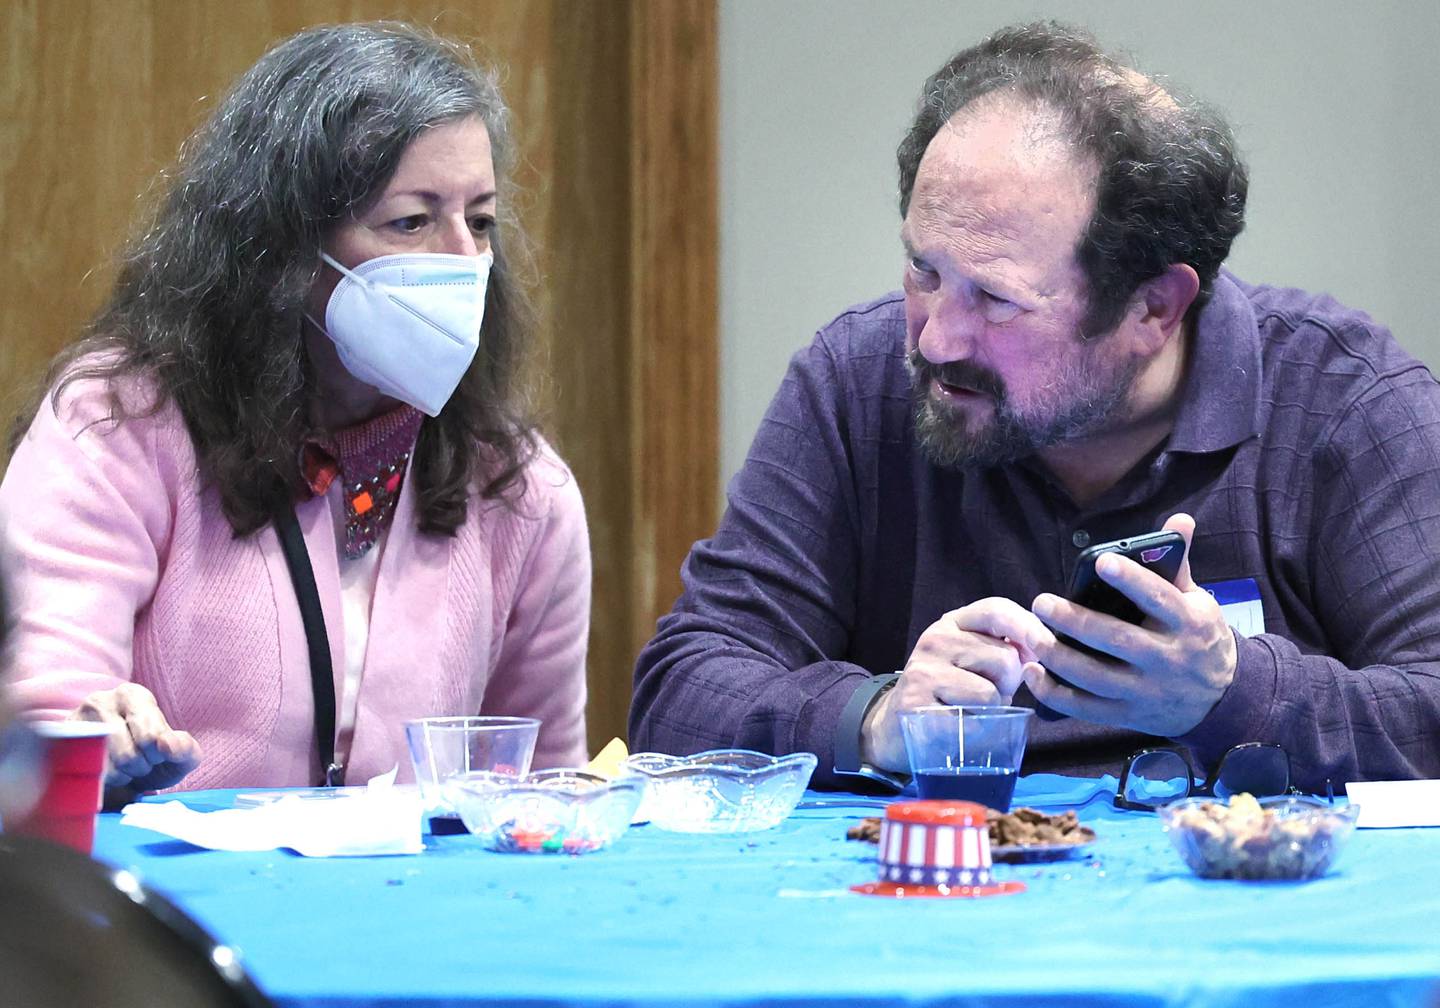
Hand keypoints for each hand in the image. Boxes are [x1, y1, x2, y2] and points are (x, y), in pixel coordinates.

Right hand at [72, 683, 202, 793]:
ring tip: (121, 767)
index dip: (158, 756)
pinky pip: (85, 779)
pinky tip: (103, 774)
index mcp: (133, 695)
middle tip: (139, 763)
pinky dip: (100, 785)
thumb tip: (168, 746)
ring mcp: (73, 723)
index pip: (152, 737)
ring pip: (105, 769)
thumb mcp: (176, 751)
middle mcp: (100, 701)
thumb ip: (185, 749)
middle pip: (128, 756)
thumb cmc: (147, 753)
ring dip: (120, 778)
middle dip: (140, 768)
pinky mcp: (57, 749)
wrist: (109, 760)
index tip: (157, 753)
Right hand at [861, 597, 1051, 771]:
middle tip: (989, 692)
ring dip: (992, 709)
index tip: (1044, 650)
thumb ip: (1007, 646)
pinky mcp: (916, 706)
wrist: (896, 726)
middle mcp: (934, 640)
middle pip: (1005, 658)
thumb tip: (1043, 647)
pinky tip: (958, 726)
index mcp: (952, 623)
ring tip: (973, 709)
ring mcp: (923, 672)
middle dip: (1009, 683)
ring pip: (991, 693)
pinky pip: (971, 721)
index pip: (997, 609)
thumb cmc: (950, 691)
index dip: (1029, 627)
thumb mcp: (973, 658)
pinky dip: (975, 730)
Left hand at [1025, 513, 1235, 736]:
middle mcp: (1168, 659)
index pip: (1158, 598)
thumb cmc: (1199, 638)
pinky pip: (1086, 708)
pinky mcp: (1129, 716)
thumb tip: (1179, 520)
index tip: (1101, 562)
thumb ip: (1178, 565)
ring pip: (1096, 677)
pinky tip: (1033, 673)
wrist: (1223, 699)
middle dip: (1076, 621)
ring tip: (1031, 634)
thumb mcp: (1197, 602)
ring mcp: (1147, 691)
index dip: (1130, 580)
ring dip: (1058, 657)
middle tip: (1042, 603)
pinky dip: (1055, 694)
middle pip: (1117, 640)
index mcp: (1188, 623)